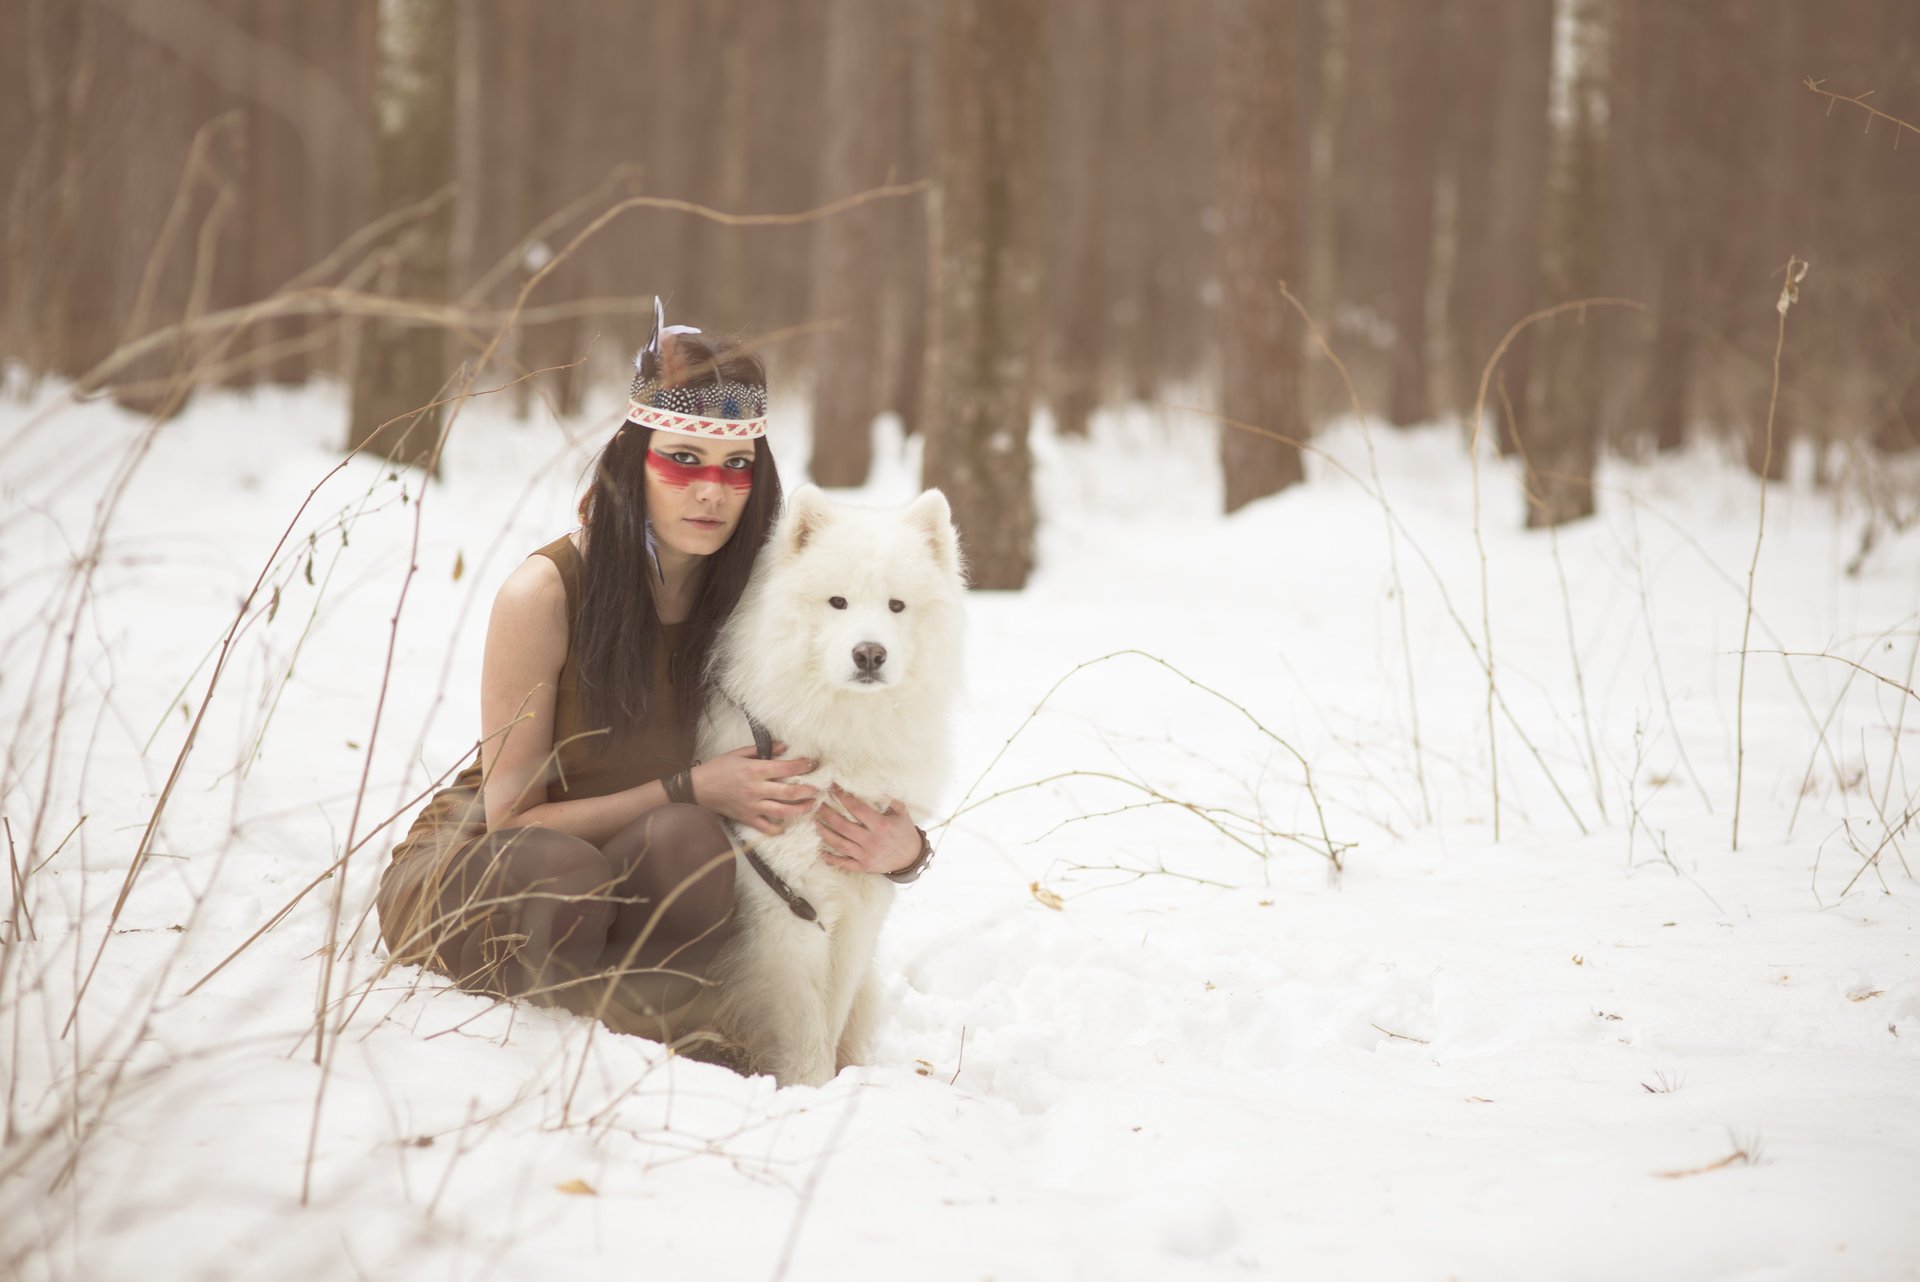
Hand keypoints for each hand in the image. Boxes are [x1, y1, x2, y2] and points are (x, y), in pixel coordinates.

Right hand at [691, 744, 817, 834]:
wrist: (698, 788)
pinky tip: (787, 824)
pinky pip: (767, 827)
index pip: (786, 768)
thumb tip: (785, 747)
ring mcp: (752, 806)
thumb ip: (764, 750)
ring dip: (801, 809)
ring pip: (783, 811)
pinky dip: (779, 828)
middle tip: (819, 788)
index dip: (803, 766)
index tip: (813, 763)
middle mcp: (756, 789)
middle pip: (789, 792)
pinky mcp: (747, 818)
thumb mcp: (739, 753)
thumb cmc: (719, 768)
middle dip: (808, 790)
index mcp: (754, 770)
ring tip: (811, 805)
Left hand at [815, 787, 920, 874]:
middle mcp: (872, 841)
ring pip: (839, 844)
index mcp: (881, 825)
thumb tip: (874, 783)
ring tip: (814, 821)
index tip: (833, 788)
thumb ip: (888, 798)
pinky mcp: (863, 867)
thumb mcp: (901, 812)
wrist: (911, 858)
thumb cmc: (904, 831)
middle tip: (817, 804)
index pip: (856, 809)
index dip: (843, 797)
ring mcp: (866, 855)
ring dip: (824, 832)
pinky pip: (843, 863)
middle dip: (827, 814)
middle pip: (842, 826)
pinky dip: (830, 858)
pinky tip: (819, 851)